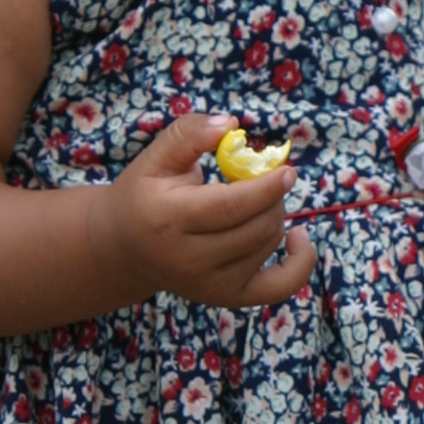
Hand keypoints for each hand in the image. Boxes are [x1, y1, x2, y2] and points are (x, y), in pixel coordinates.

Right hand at [96, 113, 316, 310]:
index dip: (265, 188)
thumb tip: (231, 125)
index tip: (286, 170)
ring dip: (275, 215)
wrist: (123, 248)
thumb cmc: (144, 195)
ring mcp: (209, 285)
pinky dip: (300, 264)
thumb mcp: (155, 157)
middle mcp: (188, 260)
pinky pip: (279, 287)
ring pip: (266, 244)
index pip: (229, 207)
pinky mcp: (227, 297)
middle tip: (266, 178)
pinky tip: (299, 237)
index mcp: (168, 219)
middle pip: (255, 227)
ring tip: (259, 199)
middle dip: (272, 196)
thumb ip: (190, 133)